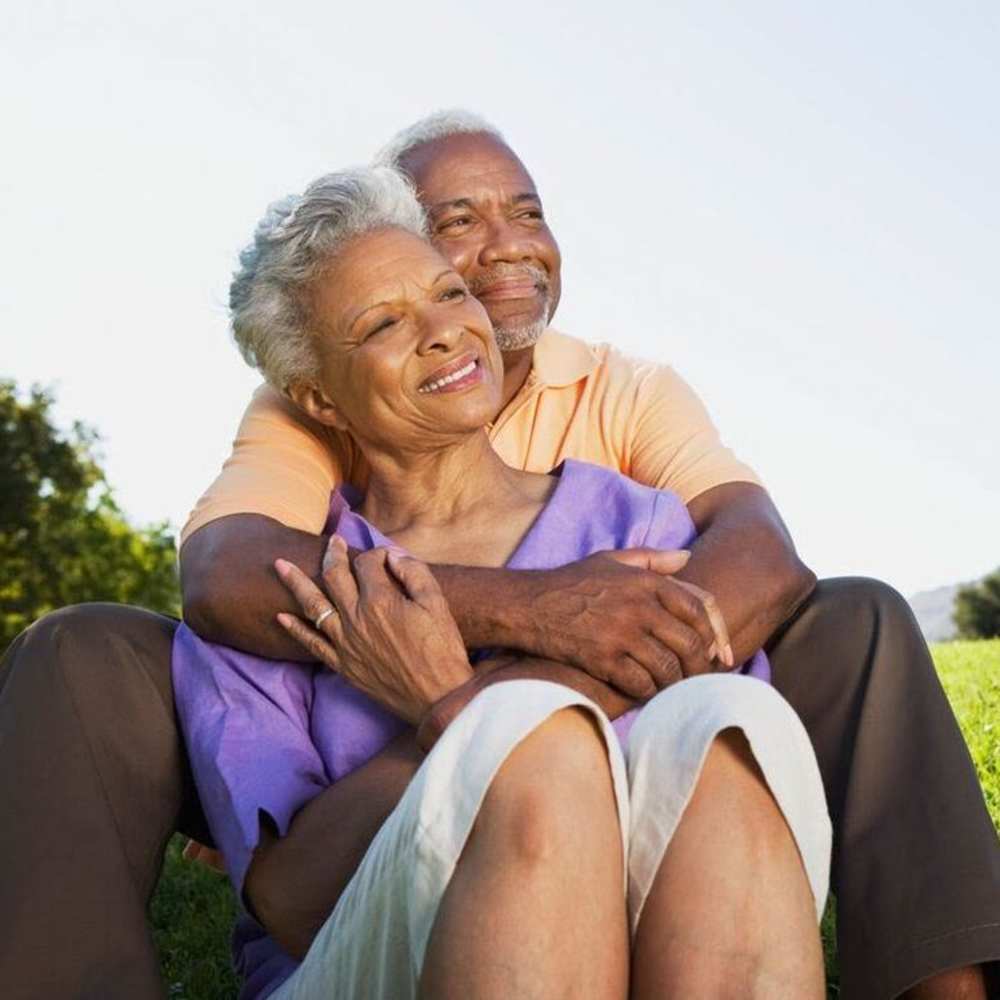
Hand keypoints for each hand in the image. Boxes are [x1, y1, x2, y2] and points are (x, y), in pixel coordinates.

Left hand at [274, 537, 472, 724]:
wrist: (437, 698)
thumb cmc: (442, 650)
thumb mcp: (437, 604)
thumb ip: (414, 572)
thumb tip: (392, 554)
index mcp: (381, 600)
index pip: (368, 562)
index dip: (378, 554)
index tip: (389, 559)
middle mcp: (356, 618)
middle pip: (334, 576)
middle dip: (332, 554)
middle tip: (333, 542)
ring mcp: (345, 642)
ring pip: (313, 605)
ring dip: (295, 582)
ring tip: (279, 565)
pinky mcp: (342, 664)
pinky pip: (312, 643)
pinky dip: (295, 629)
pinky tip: (281, 617)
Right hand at [522, 548, 732, 697]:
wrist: (528, 605)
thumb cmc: (570, 583)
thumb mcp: (610, 560)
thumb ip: (652, 558)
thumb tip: (687, 557)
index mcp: (646, 580)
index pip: (700, 607)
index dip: (717, 633)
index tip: (721, 654)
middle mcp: (639, 605)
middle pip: (691, 643)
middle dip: (701, 666)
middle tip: (699, 679)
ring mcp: (621, 633)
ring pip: (669, 668)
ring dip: (675, 683)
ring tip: (672, 688)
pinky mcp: (603, 658)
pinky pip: (642, 684)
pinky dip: (648, 692)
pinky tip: (644, 691)